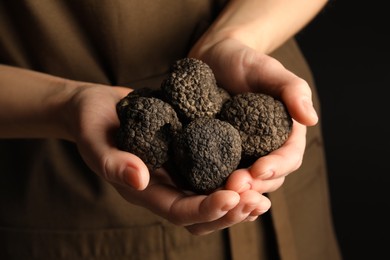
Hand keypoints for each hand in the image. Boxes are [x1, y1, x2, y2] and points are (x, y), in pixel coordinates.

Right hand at [66, 83, 270, 234]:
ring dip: (239, 201)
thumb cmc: (92, 124)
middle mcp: (166, 188)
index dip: (205, 209)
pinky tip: (257, 170)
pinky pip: (214, 174)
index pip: (179, 211)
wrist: (99, 108)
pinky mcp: (189, 157)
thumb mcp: (95, 142)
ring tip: (265, 195)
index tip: (231, 198)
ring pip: (212, 198)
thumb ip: (112, 163)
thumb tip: (139, 179)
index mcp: (145, 191)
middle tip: (258, 202)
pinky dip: (235, 176)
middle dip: (231, 212)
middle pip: (202, 214)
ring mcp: (179, 174)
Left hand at [189, 38, 317, 193]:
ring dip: (236, 191)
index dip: (278, 167)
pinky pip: (218, 174)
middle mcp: (264, 148)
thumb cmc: (245, 61)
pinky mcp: (217, 154)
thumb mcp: (269, 70)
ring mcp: (240, 153)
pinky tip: (203, 189)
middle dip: (255, 185)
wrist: (214, 59)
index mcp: (284, 132)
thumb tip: (311, 119)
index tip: (260, 169)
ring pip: (245, 182)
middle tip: (235, 185)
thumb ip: (293, 90)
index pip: (289, 157)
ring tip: (221, 190)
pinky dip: (214, 185)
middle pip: (268, 177)